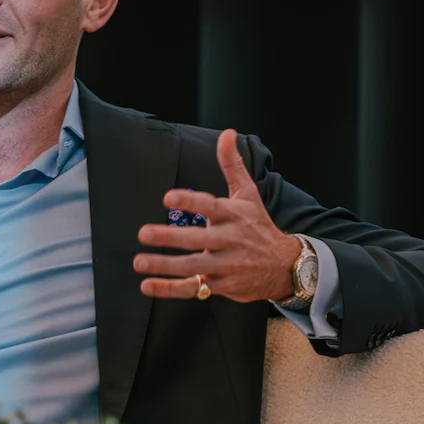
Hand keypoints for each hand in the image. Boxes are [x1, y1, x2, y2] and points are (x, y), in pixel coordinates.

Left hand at [132, 128, 300, 302]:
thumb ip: (232, 164)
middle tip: (144, 232)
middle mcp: (231, 240)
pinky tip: (148, 285)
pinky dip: (169, 289)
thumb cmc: (258, 225)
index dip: (189, 202)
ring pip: (193, 266)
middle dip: (170, 237)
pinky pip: (193, 288)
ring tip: (139, 261)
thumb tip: (226, 133)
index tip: (168, 198)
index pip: (210, 206)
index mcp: (234, 215)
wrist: (284, 266)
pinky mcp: (222, 286)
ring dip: (164, 265)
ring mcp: (226, 265)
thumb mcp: (248, 193)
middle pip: (198, 240)